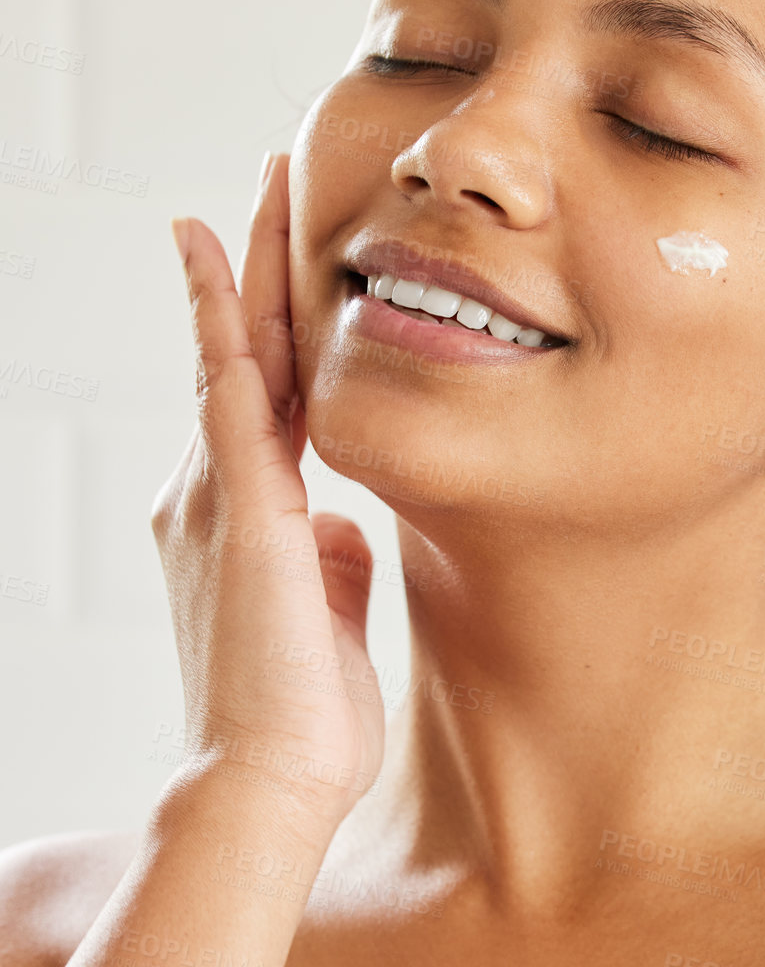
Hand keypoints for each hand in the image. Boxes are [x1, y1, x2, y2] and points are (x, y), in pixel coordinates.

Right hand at [150, 152, 384, 843]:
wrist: (269, 782)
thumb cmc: (303, 720)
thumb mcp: (328, 618)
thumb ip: (335, 561)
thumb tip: (347, 528)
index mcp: (251, 518)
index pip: (268, 401)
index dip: (280, 331)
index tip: (297, 272)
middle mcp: (219, 492)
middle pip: (245, 355)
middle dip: (260, 273)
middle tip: (273, 187)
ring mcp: (220, 492)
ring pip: (235, 350)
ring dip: (250, 266)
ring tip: (264, 184)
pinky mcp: (238, 502)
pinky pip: (225, 383)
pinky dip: (218, 311)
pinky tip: (214, 245)